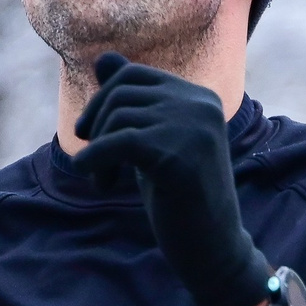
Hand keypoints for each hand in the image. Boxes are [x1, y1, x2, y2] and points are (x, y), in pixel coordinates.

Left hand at [73, 52, 271, 305]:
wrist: (213, 248)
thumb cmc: (181, 197)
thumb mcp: (154, 141)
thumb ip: (134, 102)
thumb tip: (103, 58)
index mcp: (200, 97)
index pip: (133, 75)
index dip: (103, 103)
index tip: (92, 136)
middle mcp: (201, 104)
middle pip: (120, 93)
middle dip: (96, 126)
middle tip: (94, 164)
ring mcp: (193, 128)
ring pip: (116, 119)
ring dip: (98, 151)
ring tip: (105, 181)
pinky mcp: (178, 155)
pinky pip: (116, 142)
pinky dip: (94, 161)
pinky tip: (94, 180)